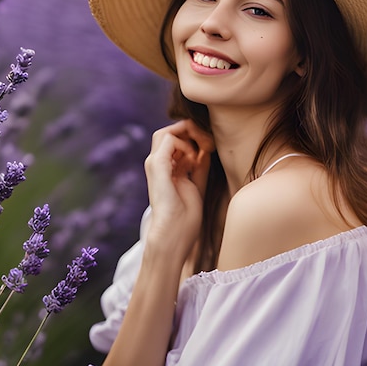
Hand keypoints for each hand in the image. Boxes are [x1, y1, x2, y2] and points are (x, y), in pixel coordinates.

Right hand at [144, 119, 214, 256]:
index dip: (195, 137)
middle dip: (192, 130)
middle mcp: (158, 164)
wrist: (175, 235)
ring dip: (190, 133)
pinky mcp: (157, 166)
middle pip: (170, 131)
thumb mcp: (197, 185)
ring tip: (205, 147)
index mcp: (166, 168)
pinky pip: (169, 139)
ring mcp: (155, 164)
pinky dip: (186, 143)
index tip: (211, 148)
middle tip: (209, 143)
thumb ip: (200, 166)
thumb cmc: (185, 217)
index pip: (176, 139)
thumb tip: (205, 148)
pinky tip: (196, 157)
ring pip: (167, 132)